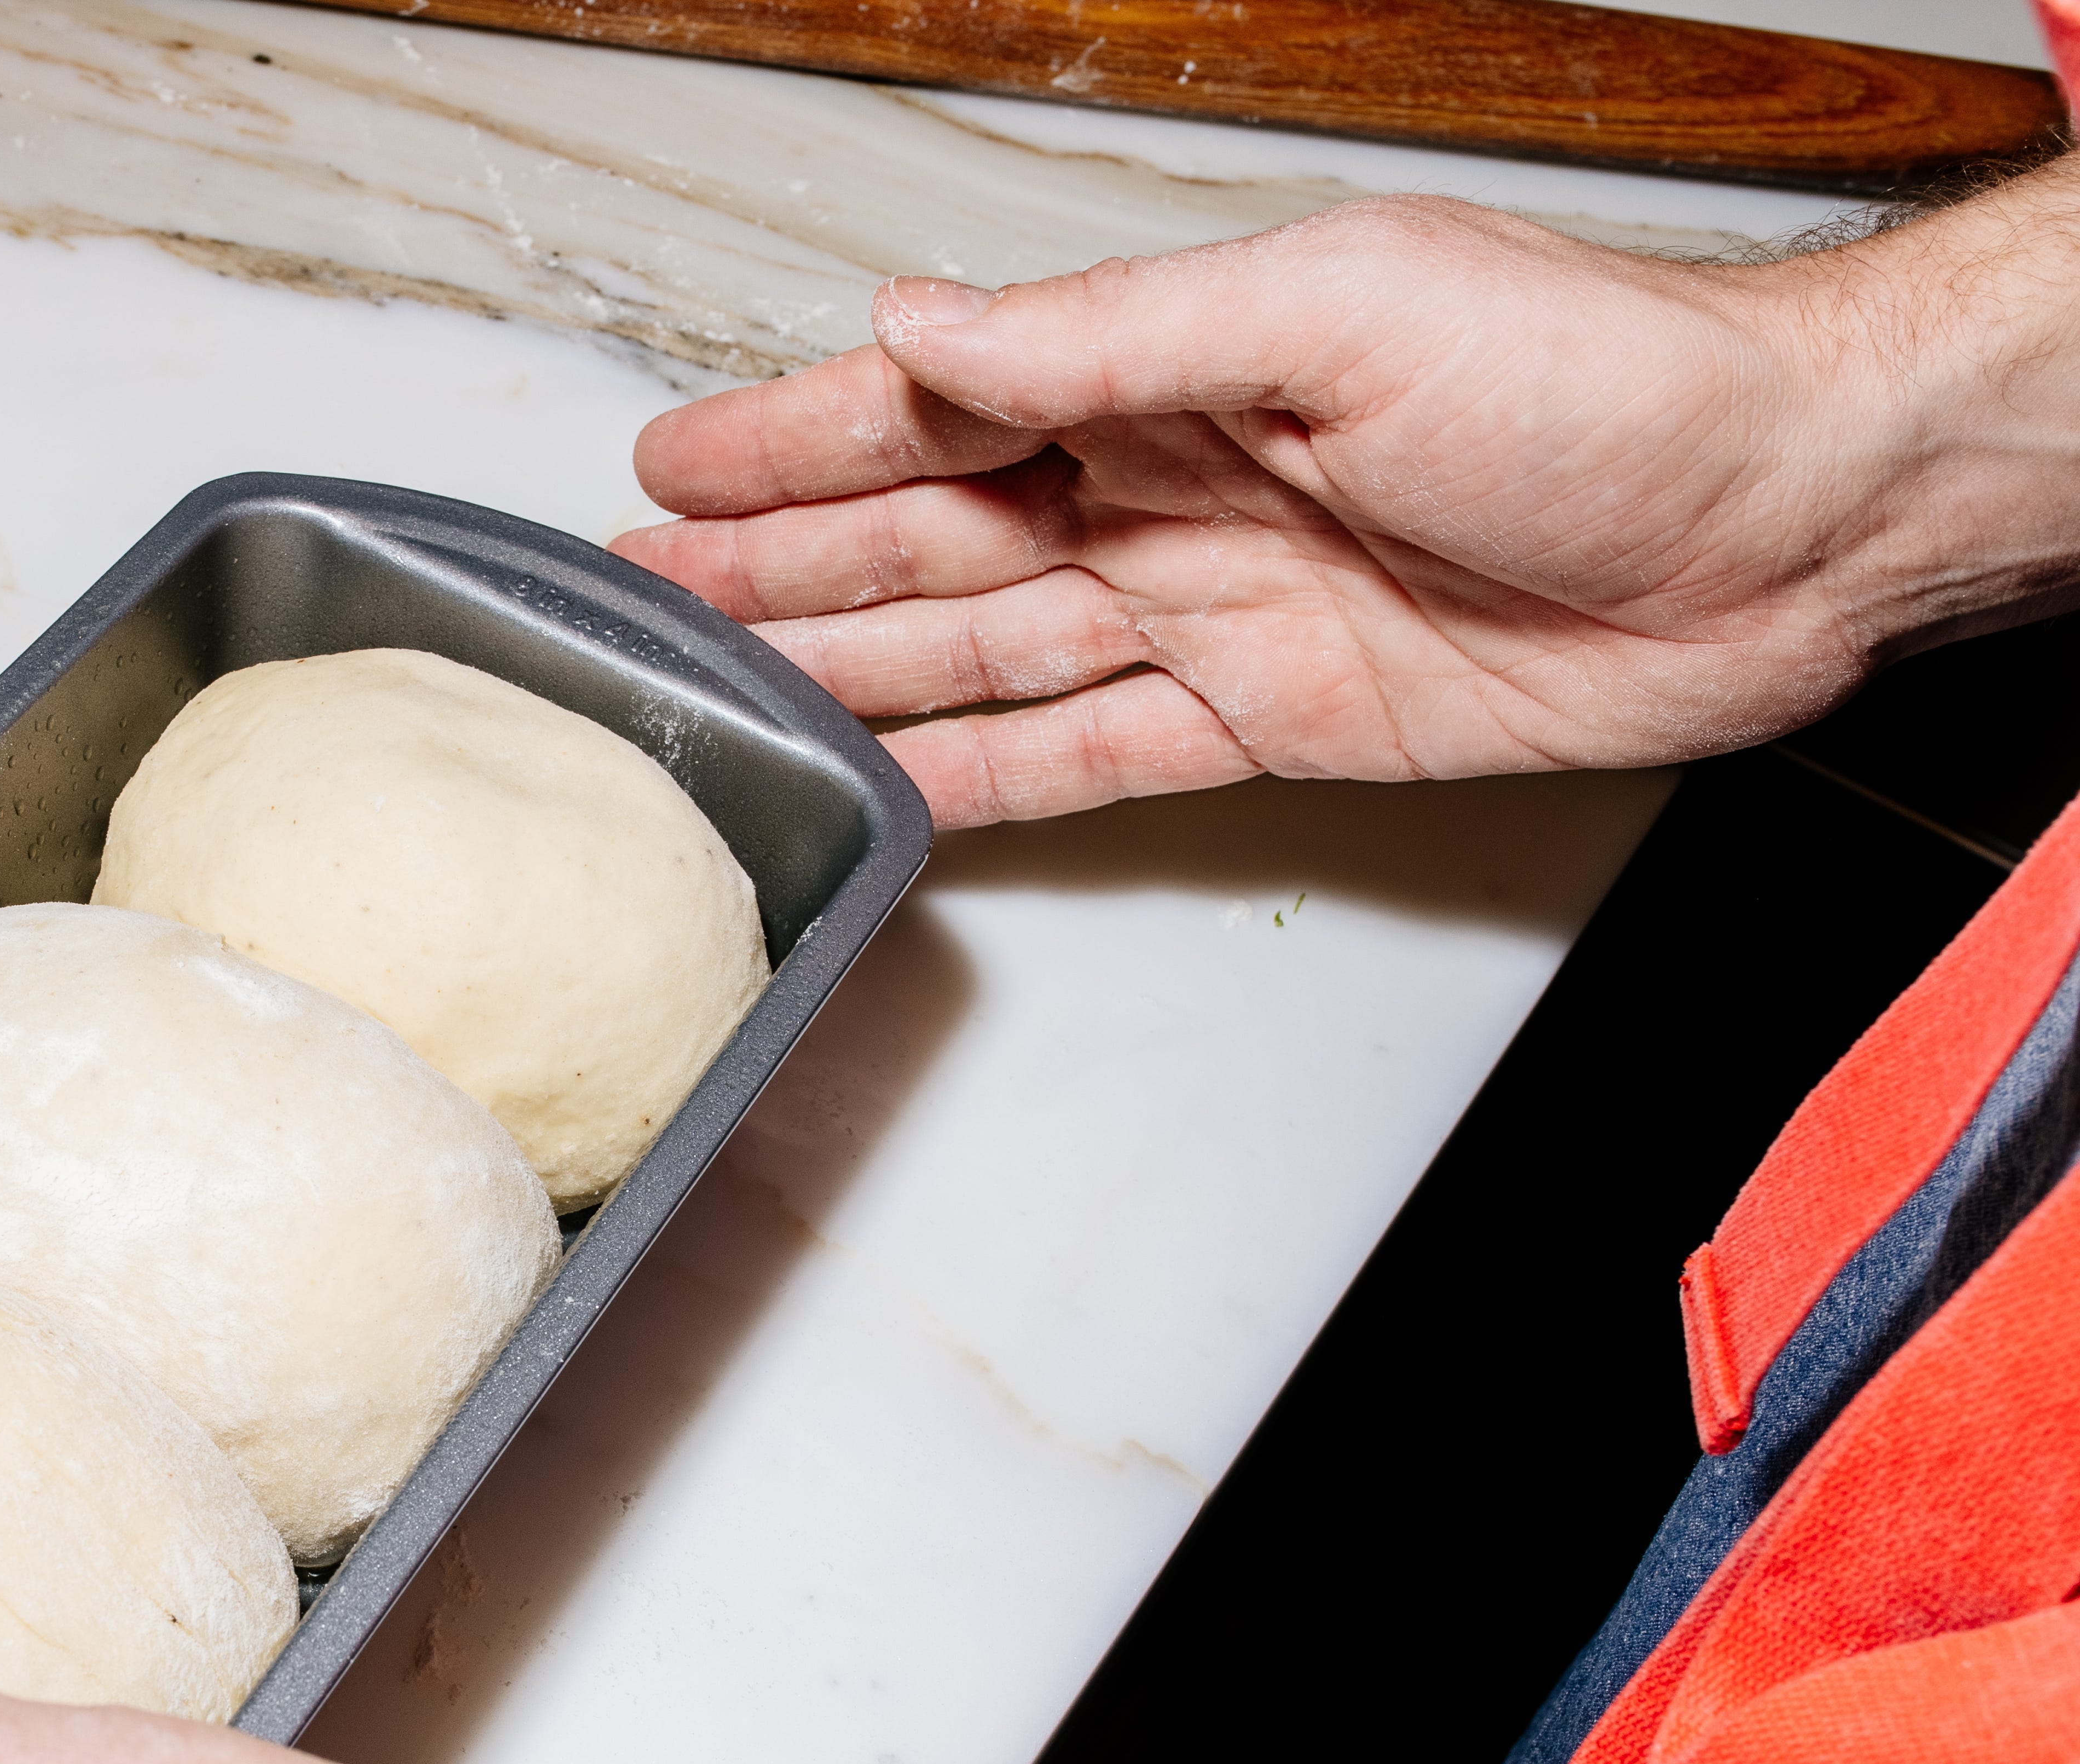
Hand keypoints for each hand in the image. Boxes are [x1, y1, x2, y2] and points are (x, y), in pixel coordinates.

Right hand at [613, 170, 2079, 828]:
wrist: (1782, 525)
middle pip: (929, 535)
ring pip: (981, 648)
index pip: (938, 402)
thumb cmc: (1596, 379)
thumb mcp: (1331, 311)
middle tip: (648, 595)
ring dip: (848, 667)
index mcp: (1175, 367)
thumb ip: (1108, 334)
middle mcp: (1173, 488)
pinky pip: (1089, 760)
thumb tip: (922, 326)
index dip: (796, 434)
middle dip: (782, 561)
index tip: (675, 461)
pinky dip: (987, 778)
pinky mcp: (1268, 723)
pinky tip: (891, 785)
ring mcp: (1211, 612)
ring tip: (720, 689)